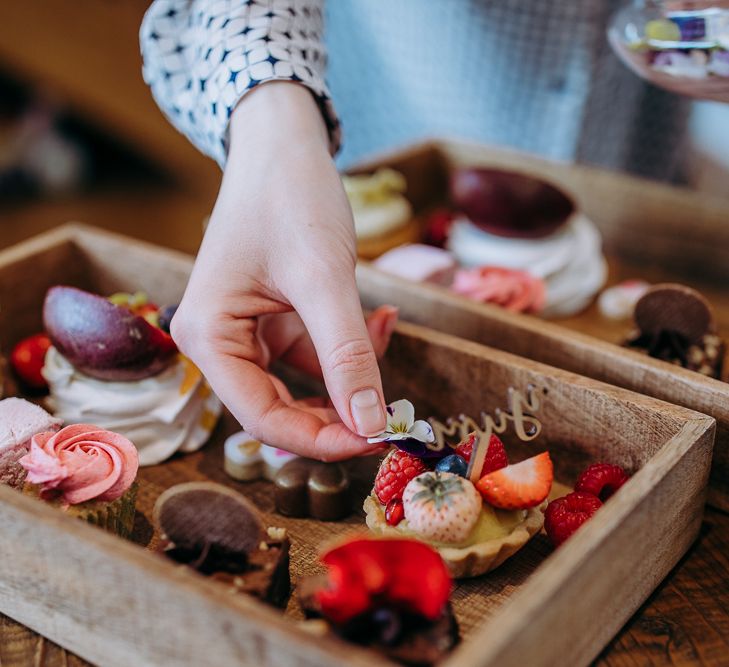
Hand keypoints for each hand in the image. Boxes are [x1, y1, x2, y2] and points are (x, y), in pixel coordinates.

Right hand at [171, 83, 391, 459]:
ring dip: (351, 374)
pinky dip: (349, 346)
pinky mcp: (272, 319)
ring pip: (302, 383)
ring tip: (384, 331)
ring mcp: (245, 331)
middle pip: (280, 407)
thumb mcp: (323, 278)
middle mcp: (219, 341)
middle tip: (392, 414)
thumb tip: (372, 425)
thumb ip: (347, 354)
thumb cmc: (290, 196)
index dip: (320, 440)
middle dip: (339, 413)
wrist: (284, 142)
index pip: (262, 417)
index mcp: (208, 336)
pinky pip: (314, 353)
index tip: (377, 440)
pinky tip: (380, 317)